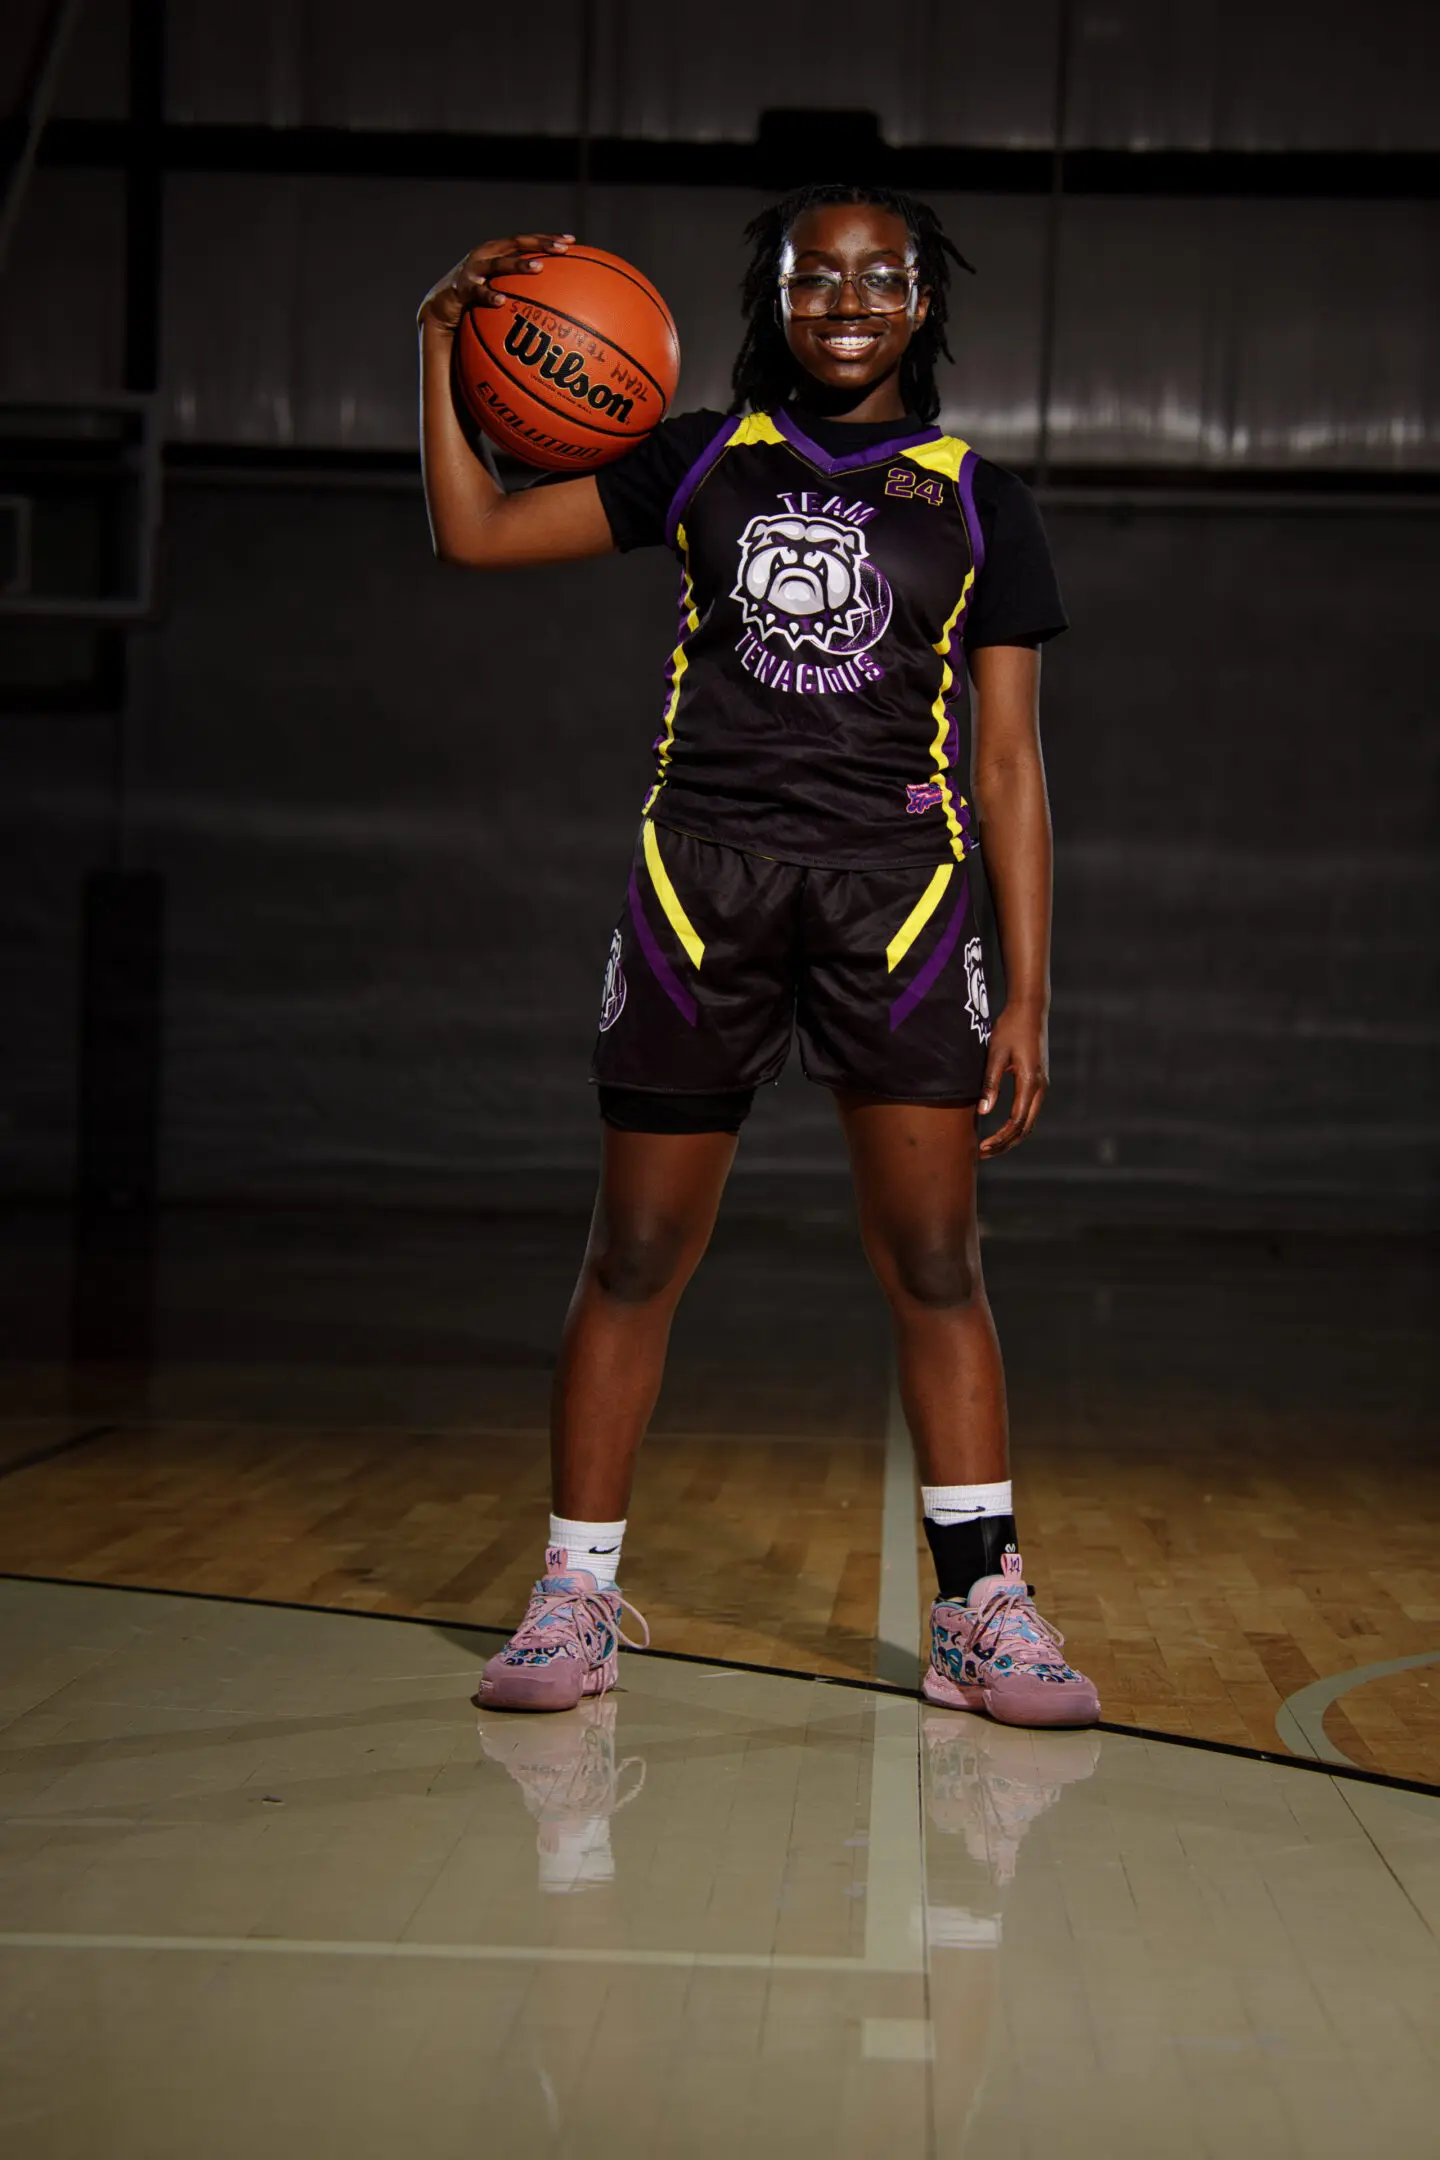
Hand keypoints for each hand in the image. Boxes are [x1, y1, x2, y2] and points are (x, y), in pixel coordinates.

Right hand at [416, 232, 574, 333]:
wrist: (441, 306)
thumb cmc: (476, 298)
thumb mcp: (498, 289)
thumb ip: (519, 290)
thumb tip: (551, 304)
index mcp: (498, 251)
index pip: (526, 241)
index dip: (547, 239)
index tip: (572, 241)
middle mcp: (487, 254)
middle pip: (517, 243)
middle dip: (540, 244)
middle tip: (561, 249)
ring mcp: (473, 269)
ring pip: (499, 264)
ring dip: (519, 264)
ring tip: (538, 267)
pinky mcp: (461, 287)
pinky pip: (478, 292)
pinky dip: (490, 295)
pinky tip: (501, 301)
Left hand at [977, 1002, 1048, 1157]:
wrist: (1030, 1010)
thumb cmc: (1010, 1029)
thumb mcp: (995, 1054)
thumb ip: (990, 1083)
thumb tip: (983, 1112)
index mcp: (1030, 1082)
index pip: (1017, 1121)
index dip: (1000, 1138)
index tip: (983, 1147)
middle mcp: (1040, 1088)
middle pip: (1026, 1128)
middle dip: (1005, 1143)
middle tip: (983, 1152)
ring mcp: (1042, 1086)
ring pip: (1029, 1122)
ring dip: (1011, 1136)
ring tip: (990, 1146)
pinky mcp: (1038, 1083)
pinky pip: (1029, 1111)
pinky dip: (1017, 1125)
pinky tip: (1002, 1130)